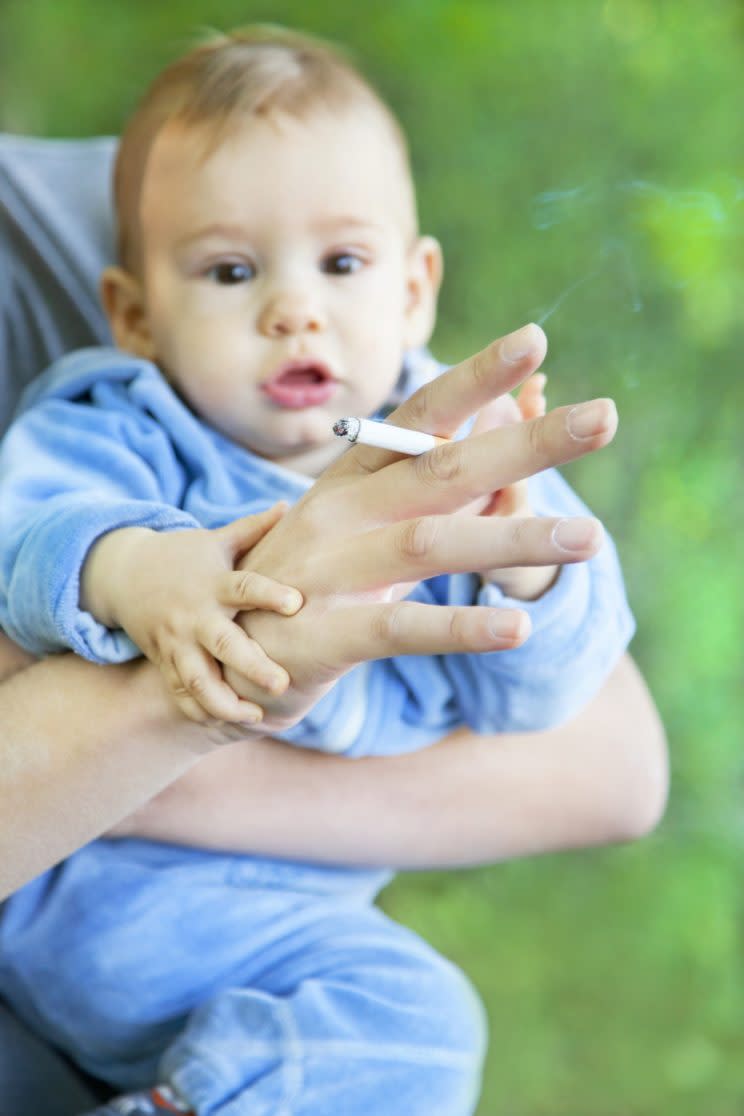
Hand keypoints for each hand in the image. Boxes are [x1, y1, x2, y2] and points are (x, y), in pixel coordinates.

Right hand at [81, 503, 302, 722]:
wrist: (122, 574)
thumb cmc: (183, 556)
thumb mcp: (215, 540)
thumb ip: (253, 529)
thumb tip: (290, 505)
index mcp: (214, 584)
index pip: (245, 587)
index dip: (270, 593)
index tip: (296, 602)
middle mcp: (195, 616)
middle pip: (224, 644)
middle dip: (252, 666)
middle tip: (282, 683)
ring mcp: (177, 643)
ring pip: (198, 680)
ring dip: (225, 703)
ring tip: (256, 716)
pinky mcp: (164, 662)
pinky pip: (180, 693)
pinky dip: (199, 711)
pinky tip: (226, 725)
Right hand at [223, 323, 614, 733]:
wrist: (222, 658)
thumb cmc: (309, 584)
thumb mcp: (370, 530)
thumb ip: (434, 494)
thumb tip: (506, 441)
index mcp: (352, 479)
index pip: (420, 416)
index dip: (476, 376)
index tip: (535, 339)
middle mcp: (339, 512)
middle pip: (443, 467)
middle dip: (527, 441)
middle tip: (604, 417)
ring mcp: (328, 571)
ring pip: (431, 543)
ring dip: (516, 538)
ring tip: (590, 536)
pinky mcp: (325, 634)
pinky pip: (400, 626)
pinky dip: (460, 626)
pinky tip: (518, 627)